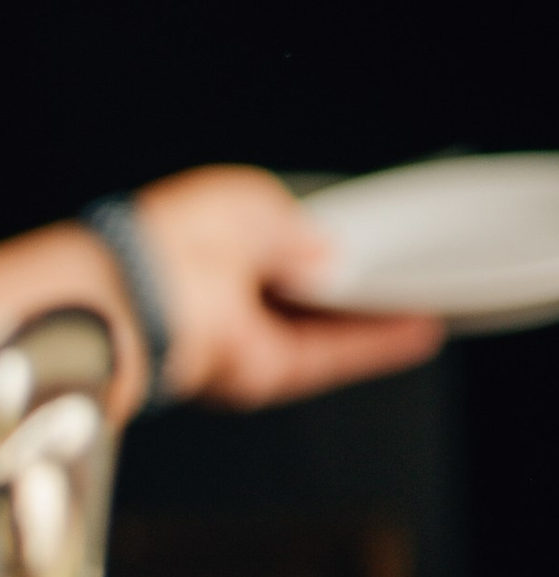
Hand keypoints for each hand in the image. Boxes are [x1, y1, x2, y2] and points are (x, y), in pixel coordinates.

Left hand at [130, 168, 440, 408]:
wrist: (143, 300)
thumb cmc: (177, 239)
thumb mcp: (253, 203)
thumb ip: (299, 229)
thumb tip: (329, 252)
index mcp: (210, 240)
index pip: (276, 243)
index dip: (320, 243)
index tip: (369, 241)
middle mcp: (225, 292)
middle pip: (303, 294)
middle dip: (354, 286)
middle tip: (411, 273)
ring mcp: (244, 336)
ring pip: (324, 330)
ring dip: (377, 319)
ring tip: (432, 300)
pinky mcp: (262, 373)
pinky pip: (328, 357)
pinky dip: (375, 346)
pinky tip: (416, 330)